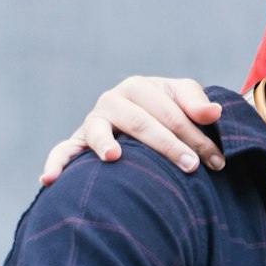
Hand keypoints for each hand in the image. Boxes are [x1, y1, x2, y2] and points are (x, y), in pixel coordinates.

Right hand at [40, 76, 223, 183]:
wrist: (143, 114)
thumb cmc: (168, 107)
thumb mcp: (184, 98)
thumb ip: (197, 104)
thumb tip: (214, 113)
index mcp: (139, 87)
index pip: (171, 113)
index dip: (196, 137)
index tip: (216, 161)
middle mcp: (112, 100)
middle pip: (140, 123)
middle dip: (168, 146)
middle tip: (191, 167)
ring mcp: (93, 120)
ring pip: (99, 132)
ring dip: (106, 145)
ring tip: (113, 157)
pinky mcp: (79, 140)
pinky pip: (63, 150)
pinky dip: (56, 163)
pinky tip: (50, 179)